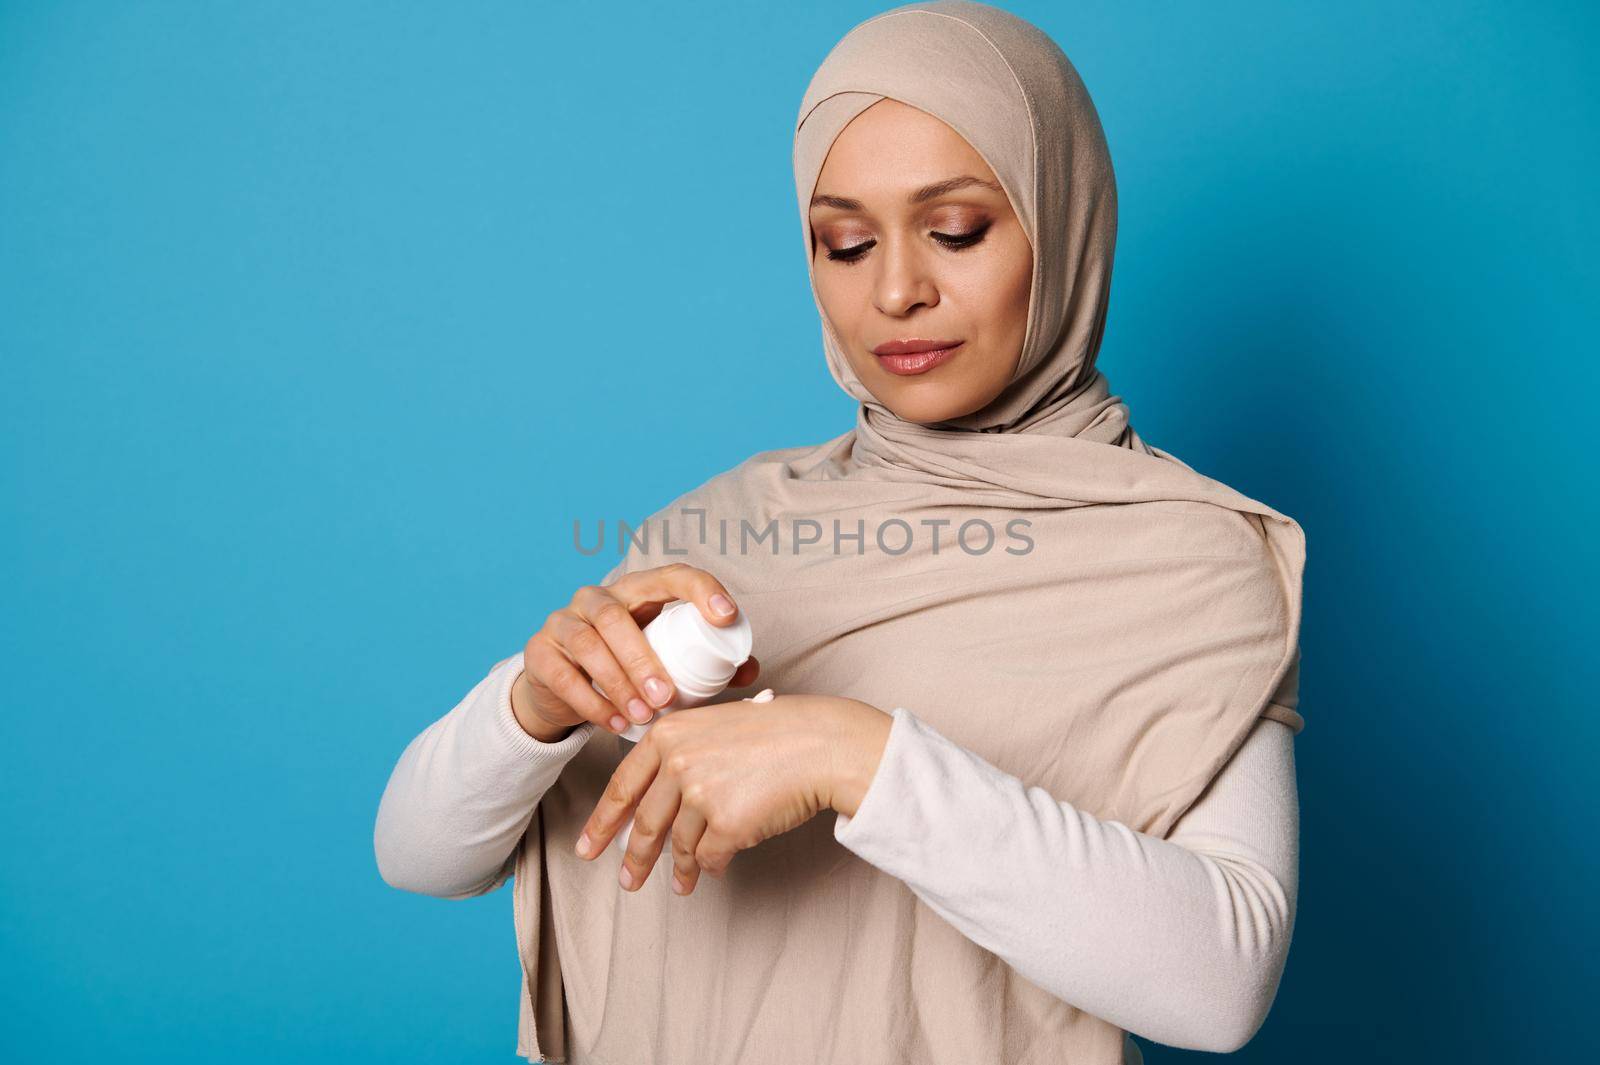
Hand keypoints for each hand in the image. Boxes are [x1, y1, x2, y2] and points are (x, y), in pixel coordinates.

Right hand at [511, 563, 760, 739]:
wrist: (563, 688)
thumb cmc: (627, 666)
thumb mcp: (666, 659)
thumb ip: (708, 664)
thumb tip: (750, 671)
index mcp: (638, 591)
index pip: (671, 576)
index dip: (701, 590)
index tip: (727, 617)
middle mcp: (597, 598)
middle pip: (617, 617)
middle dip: (643, 659)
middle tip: (667, 697)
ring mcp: (564, 622)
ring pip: (588, 644)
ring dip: (618, 684)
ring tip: (643, 717)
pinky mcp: (540, 653)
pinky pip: (564, 676)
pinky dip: (593, 703)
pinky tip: (615, 723)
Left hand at [572, 693, 891, 894]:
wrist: (820, 744)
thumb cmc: (777, 733)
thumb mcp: (716, 726)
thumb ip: (682, 755)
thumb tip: (658, 801)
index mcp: (669, 734)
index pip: (622, 785)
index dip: (602, 822)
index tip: (588, 847)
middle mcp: (678, 762)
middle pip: (645, 822)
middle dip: (634, 858)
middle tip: (627, 880)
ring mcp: (701, 794)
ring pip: (679, 845)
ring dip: (678, 870)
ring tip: (680, 886)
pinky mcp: (727, 823)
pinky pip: (709, 856)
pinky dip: (711, 866)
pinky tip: (714, 871)